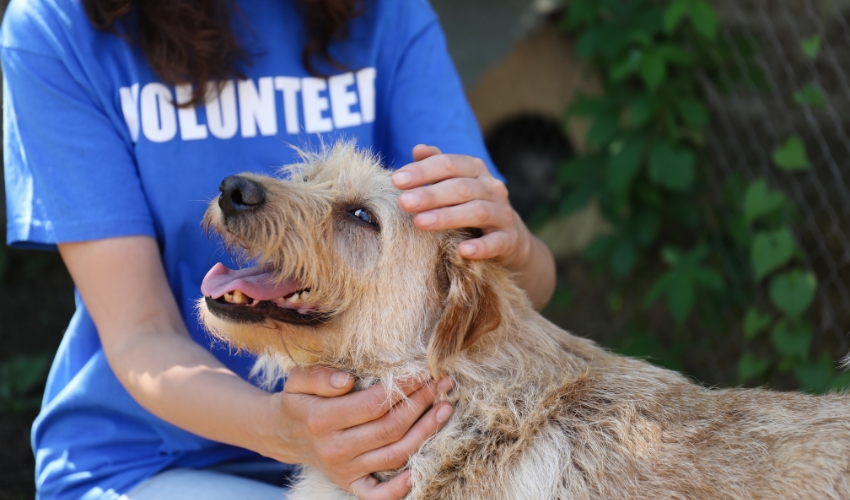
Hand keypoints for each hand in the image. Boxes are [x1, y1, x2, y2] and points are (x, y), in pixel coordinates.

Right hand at [262, 366, 452, 499]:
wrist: (284, 434)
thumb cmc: (299, 400)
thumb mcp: (298, 379)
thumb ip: (320, 376)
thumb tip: (346, 380)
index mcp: (321, 419)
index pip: (373, 404)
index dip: (403, 387)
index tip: (423, 371)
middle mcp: (334, 448)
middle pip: (389, 428)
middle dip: (421, 404)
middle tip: (442, 384)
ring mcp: (344, 470)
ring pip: (394, 455)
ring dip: (424, 433)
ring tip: (445, 410)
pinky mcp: (350, 484)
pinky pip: (378, 495)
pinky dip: (400, 488)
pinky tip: (420, 470)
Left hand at [392, 145, 531, 267]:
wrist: (509, 236)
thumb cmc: (470, 205)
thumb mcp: (455, 183)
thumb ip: (437, 166)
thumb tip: (418, 149)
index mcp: (475, 170)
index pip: (448, 164)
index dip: (422, 171)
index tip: (396, 180)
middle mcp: (492, 188)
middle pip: (460, 187)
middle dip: (430, 194)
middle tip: (404, 202)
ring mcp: (503, 213)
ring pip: (477, 212)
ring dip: (447, 217)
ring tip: (420, 223)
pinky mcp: (509, 239)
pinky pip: (496, 242)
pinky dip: (480, 246)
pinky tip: (462, 250)